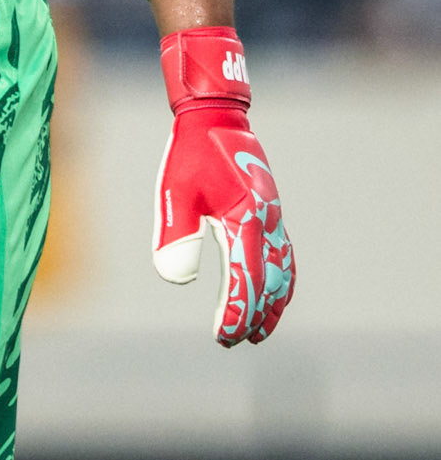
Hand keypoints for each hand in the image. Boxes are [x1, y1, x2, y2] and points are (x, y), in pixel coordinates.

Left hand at [152, 27, 295, 346]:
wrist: (215, 118)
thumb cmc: (190, 153)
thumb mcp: (174, 191)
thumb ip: (176, 234)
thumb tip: (177, 279)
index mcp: (245, 217)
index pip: (245, 277)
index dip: (236, 311)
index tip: (223, 338)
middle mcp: (267, 221)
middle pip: (268, 281)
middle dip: (252, 315)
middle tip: (232, 341)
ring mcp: (274, 218)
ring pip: (283, 272)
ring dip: (273, 304)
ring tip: (257, 332)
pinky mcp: (272, 214)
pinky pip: (285, 257)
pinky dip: (282, 282)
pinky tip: (273, 297)